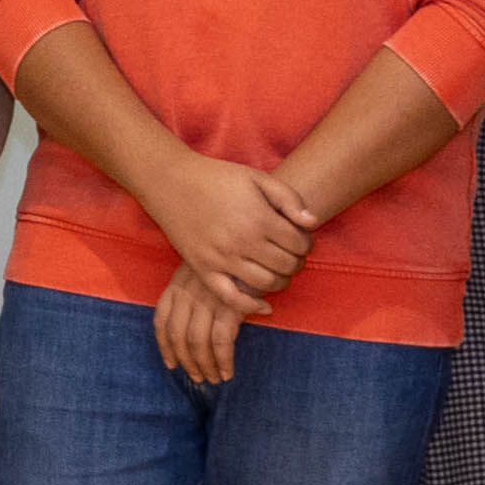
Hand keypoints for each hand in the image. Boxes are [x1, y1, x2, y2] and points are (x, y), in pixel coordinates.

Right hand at [141, 147, 317, 302]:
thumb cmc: (217, 178)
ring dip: (281, 282)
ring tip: (279, 273)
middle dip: (297, 262)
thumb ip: (288, 198)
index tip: (302, 241)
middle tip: (293, 257)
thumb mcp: (257, 178)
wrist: (172, 182)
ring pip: (265, 284)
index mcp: (259, 218)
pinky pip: (231, 298)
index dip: (307, 244)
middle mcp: (243, 241)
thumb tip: (312, 223)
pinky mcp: (204, 269)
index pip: (299, 243)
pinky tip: (264, 306)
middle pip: (286, 265)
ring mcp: (222, 258)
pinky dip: (251, 306)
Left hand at [152, 263, 253, 384]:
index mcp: (178, 283)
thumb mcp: (206, 272)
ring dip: (204, 366)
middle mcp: (188, 291)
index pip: (161, 320)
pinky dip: (223, 361)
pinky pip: (220, 342)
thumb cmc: (235, 263)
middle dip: (186, 361)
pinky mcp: (229, 305)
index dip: (164, 346)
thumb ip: (195, 296)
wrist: (258, 247)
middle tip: (198, 377)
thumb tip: (193, 332)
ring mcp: (208, 298)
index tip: (171, 364)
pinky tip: (228, 372)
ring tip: (214, 378)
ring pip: (197, 342)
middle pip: (177, 335)